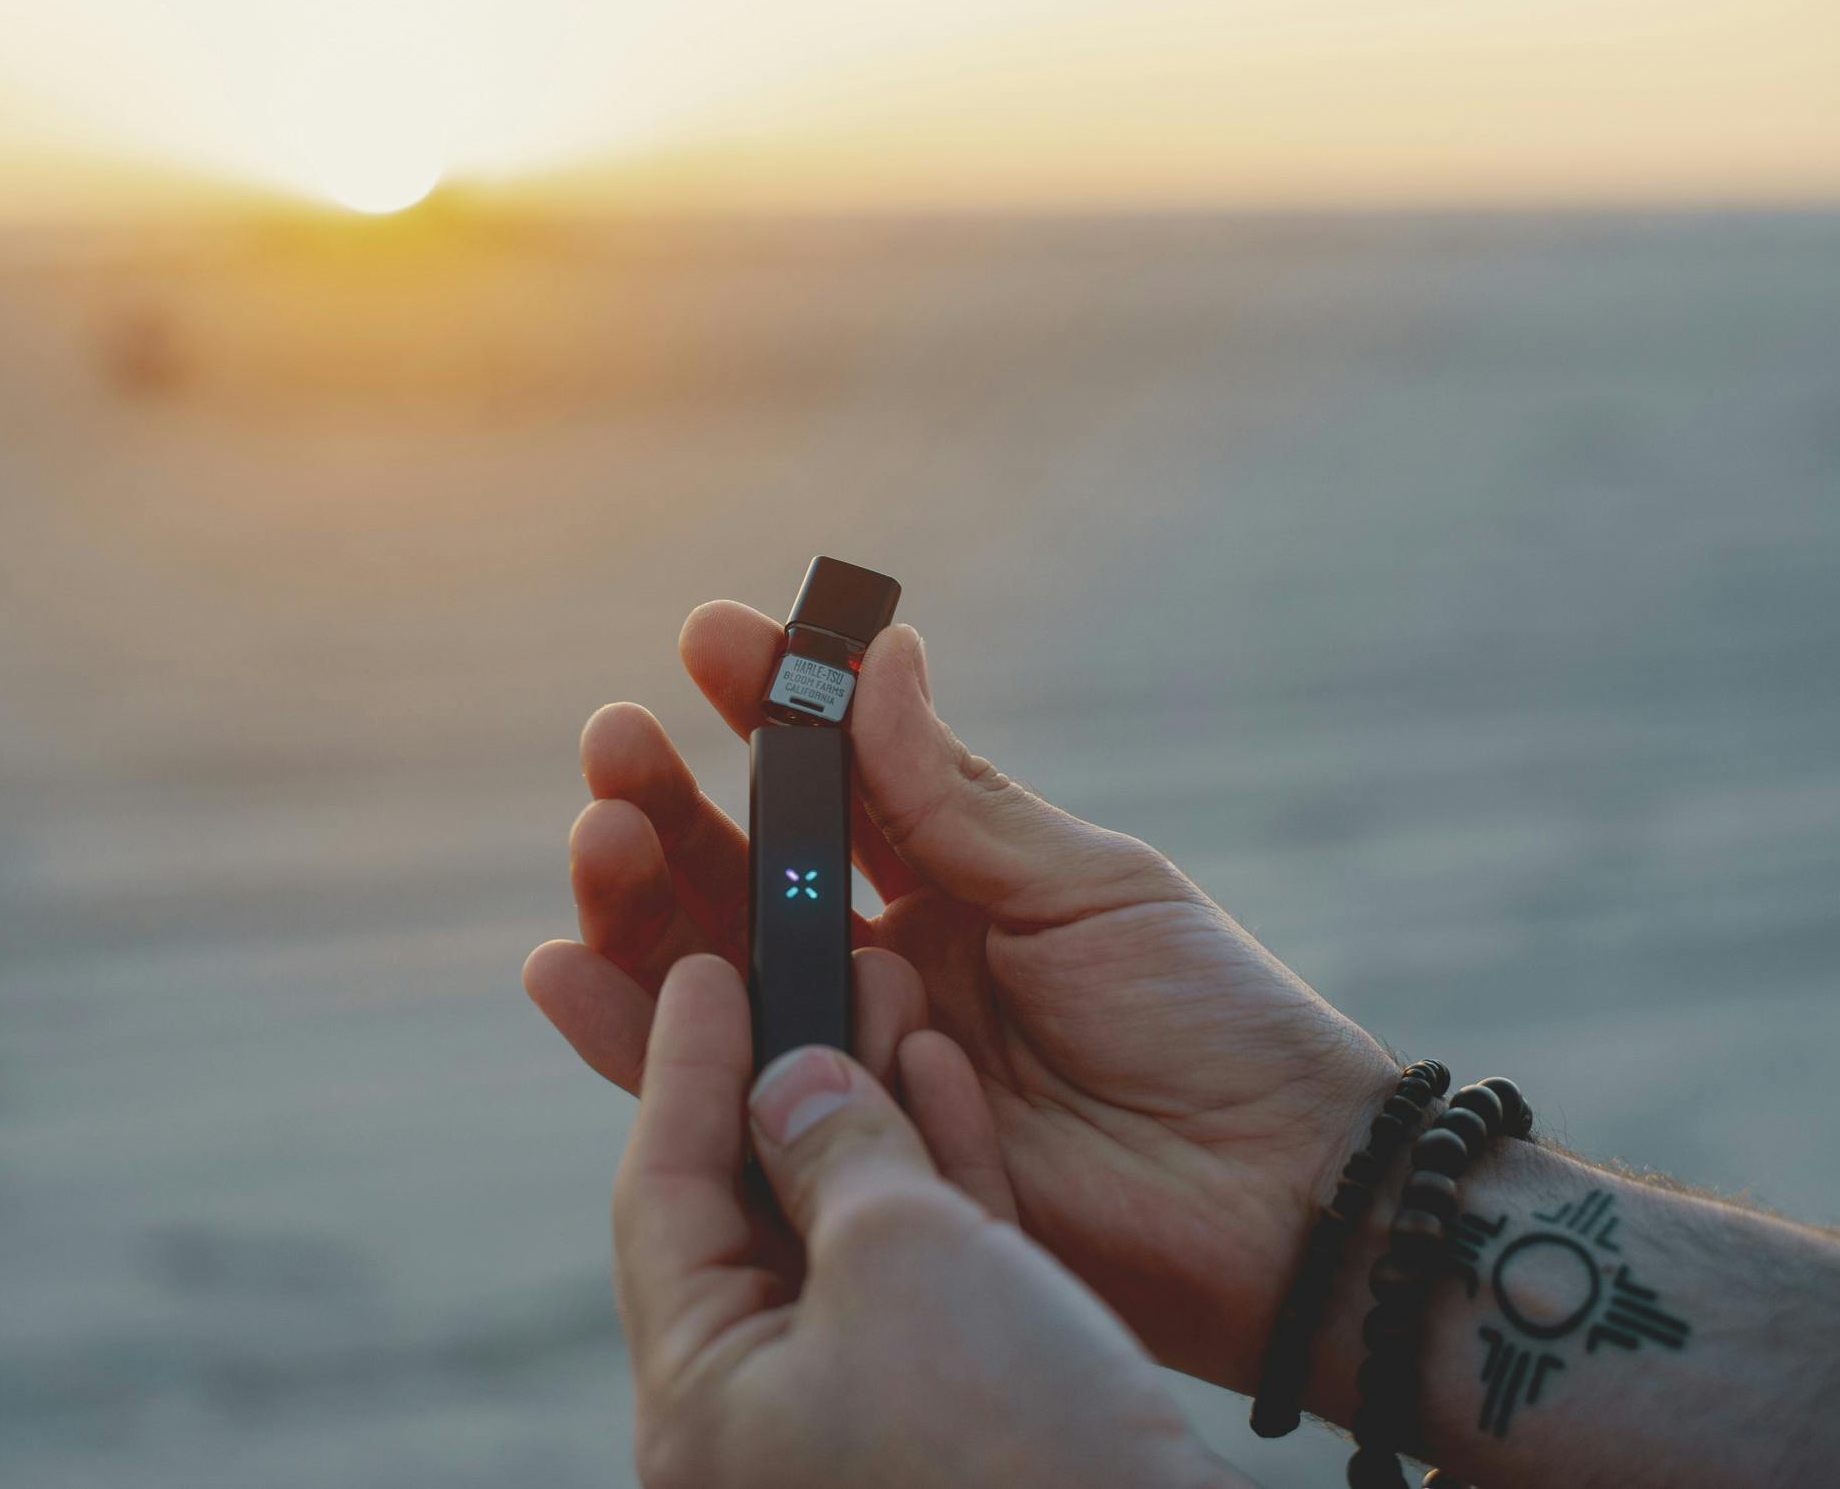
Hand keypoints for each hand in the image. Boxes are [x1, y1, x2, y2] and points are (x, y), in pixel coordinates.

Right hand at [525, 602, 1400, 1390]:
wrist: (1279, 1201)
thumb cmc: (1214, 1026)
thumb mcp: (1090, 886)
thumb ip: (957, 797)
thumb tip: (878, 658)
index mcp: (955, 882)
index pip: (833, 780)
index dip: (768, 707)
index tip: (706, 638)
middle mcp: (889, 960)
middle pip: (743, 870)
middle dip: (669, 800)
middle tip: (616, 744)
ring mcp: (857, 1056)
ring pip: (707, 968)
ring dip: (635, 899)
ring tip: (598, 834)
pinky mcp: (837, 1153)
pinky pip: (710, 1090)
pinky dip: (625, 1035)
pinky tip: (561, 971)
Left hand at [612, 953, 1243, 1488]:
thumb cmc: (1015, 1440)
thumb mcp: (899, 1255)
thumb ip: (830, 1145)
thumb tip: (787, 1080)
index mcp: (703, 1409)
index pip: (661, 1195)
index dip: (680, 1061)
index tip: (705, 965)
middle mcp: (766, 1426)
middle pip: (750, 1210)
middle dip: (787, 1075)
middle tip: (792, 962)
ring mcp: (867, 1429)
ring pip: (847, 1232)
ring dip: (872, 1106)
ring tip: (886, 985)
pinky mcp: (964, 1426)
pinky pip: (925, 1280)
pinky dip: (936, 1176)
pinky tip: (945, 1074)